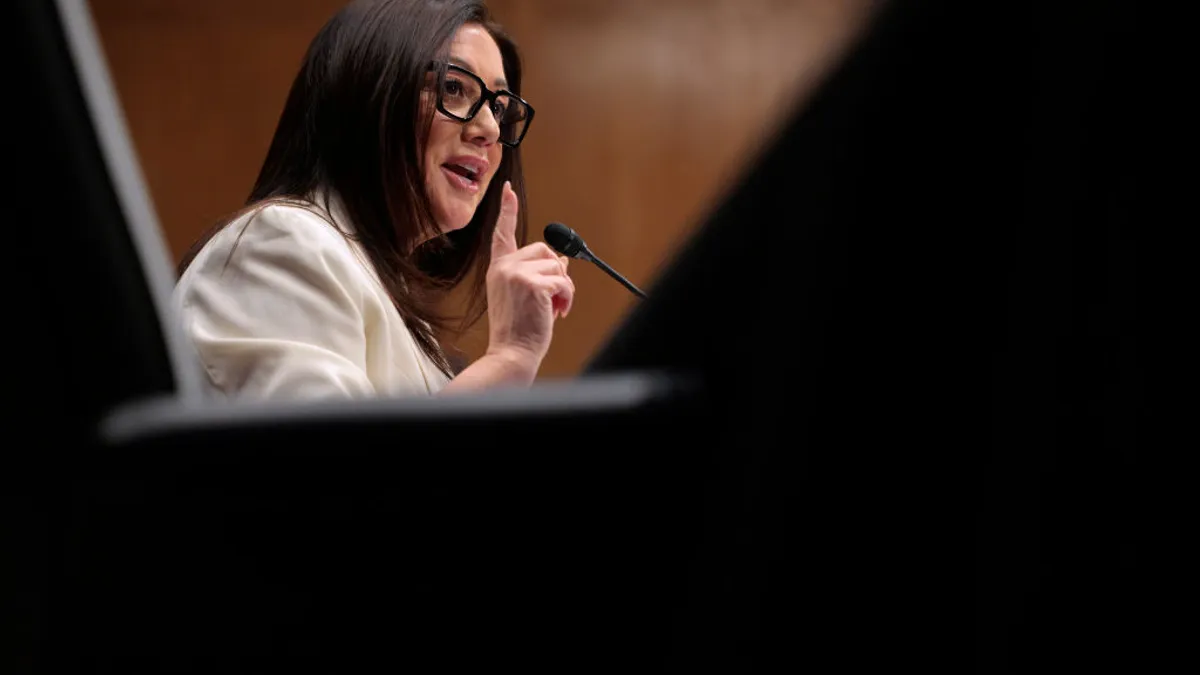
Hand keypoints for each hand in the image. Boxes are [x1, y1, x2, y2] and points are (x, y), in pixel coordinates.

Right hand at [484, 181, 573, 375]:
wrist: (511, 352)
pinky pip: (564, 282)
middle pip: (545, 251)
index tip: (508, 190)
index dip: (507, 210)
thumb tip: (562, 261)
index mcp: (498, 269)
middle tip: (553, 298)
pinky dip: (567, 298)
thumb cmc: (518, 329)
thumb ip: (536, 275)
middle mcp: (505, 267)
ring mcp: (517, 274)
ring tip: (554, 308)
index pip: (502, 234)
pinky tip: (558, 312)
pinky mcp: (533, 284)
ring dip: (564, 288)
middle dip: (556, 273)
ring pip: (557, 266)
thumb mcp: (524, 297)